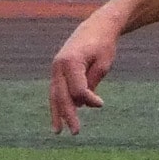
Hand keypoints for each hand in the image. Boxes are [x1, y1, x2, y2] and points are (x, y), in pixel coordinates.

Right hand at [49, 14, 120, 133]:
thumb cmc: (103, 45)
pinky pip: (56, 91)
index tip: (101, 104)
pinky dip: (57, 104)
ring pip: (54, 95)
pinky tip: (59, 118)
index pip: (77, 89)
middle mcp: (59, 65)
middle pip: (62, 95)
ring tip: (58, 131)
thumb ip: (92, 83)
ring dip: (57, 113)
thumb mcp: (104, 64)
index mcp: (71, 62)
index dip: (89, 99)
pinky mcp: (57, 71)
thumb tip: (82, 104)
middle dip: (68, 115)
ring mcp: (55, 68)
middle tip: (76, 132)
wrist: (96, 27)